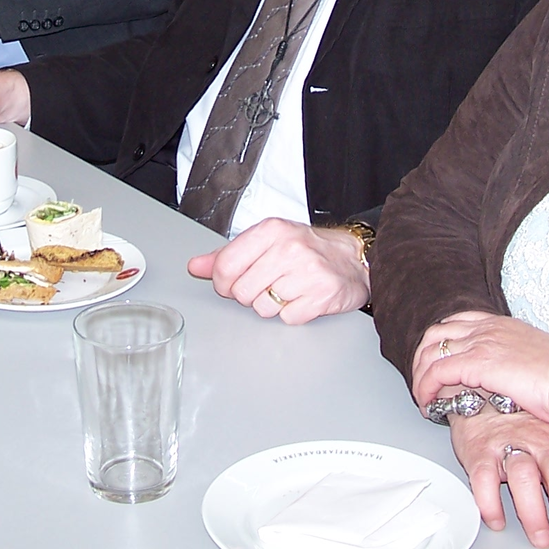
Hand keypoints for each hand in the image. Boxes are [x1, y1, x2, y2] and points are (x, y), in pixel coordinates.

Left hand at [187, 218, 369, 323]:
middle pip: (242, 292)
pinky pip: (287, 318)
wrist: (353, 257)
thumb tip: (195, 266)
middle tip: (267, 284)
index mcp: (271, 230)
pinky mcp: (322, 296)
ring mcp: (307, 272)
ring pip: (263, 308)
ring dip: (271, 305)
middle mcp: (289, 248)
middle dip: (249, 295)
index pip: (226, 265)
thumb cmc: (306, 248)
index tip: (231, 284)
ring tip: (286, 289)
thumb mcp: (266, 241)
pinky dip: (292, 313)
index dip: (222, 283)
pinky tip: (301, 297)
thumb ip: (228, 254)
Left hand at [412, 311, 548, 427]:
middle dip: (423, 357)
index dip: (440, 344)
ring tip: (422, 396)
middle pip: (437, 333)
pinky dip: (426, 386)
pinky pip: (438, 371)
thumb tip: (501, 381)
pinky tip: (428, 403)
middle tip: (422, 382)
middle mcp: (488, 327)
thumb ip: (511, 362)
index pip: (457, 323)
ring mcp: (482, 342)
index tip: (435, 364)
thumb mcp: (532, 361)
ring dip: (421, 374)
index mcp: (502, 324)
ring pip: (432, 351)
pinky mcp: (479, 362)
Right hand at [449, 410, 548, 548]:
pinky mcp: (479, 450)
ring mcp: (508, 444)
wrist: (477, 398)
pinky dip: (490, 503)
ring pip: (525, 476)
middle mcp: (539, 442)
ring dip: (534, 513)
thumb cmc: (519, 430)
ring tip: (540, 539)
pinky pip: (484, 478)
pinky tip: (497, 521)